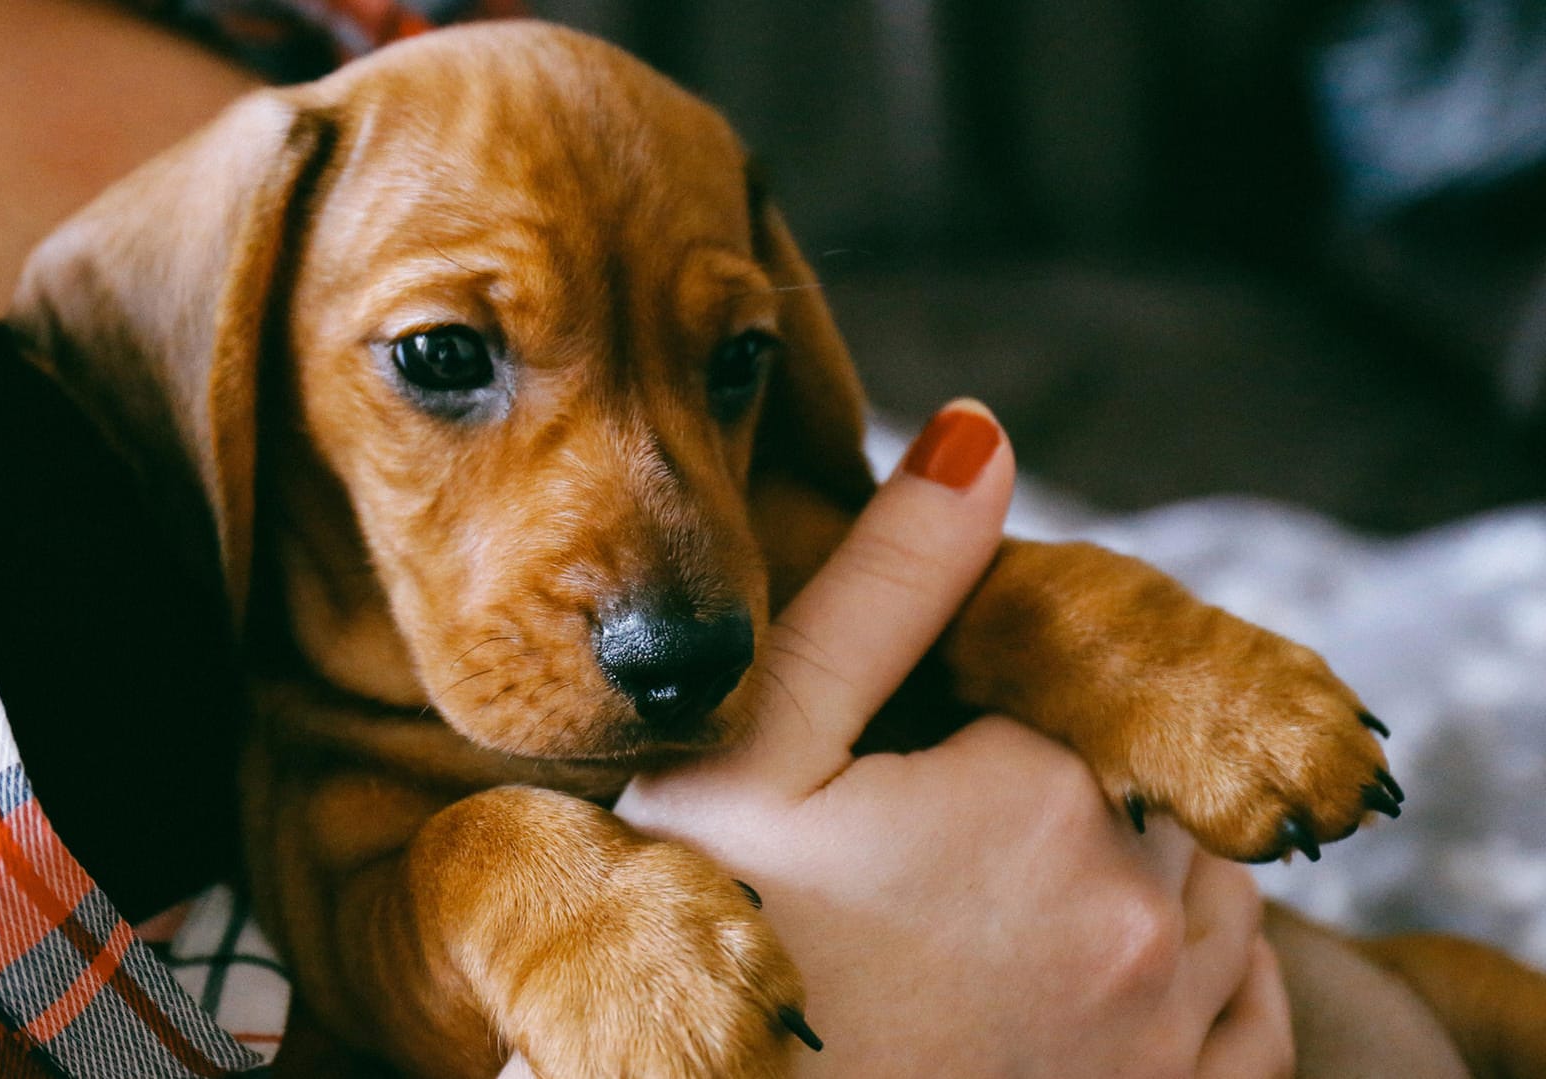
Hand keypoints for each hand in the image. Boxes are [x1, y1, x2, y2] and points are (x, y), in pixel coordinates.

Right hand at [613, 400, 1293, 1076]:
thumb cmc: (709, 936)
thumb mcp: (759, 746)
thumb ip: (881, 586)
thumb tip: (984, 433)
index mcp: (1042, 796)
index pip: (1075, 688)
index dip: (988, 711)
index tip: (902, 771)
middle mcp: (1136, 912)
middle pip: (1146, 784)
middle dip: (1064, 785)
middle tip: (936, 840)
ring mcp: (1163, 1030)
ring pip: (1214, 887)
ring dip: (1148, 864)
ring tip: (1014, 892)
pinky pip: (1248, 1017)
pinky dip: (1217, 973)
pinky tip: (1134, 968)